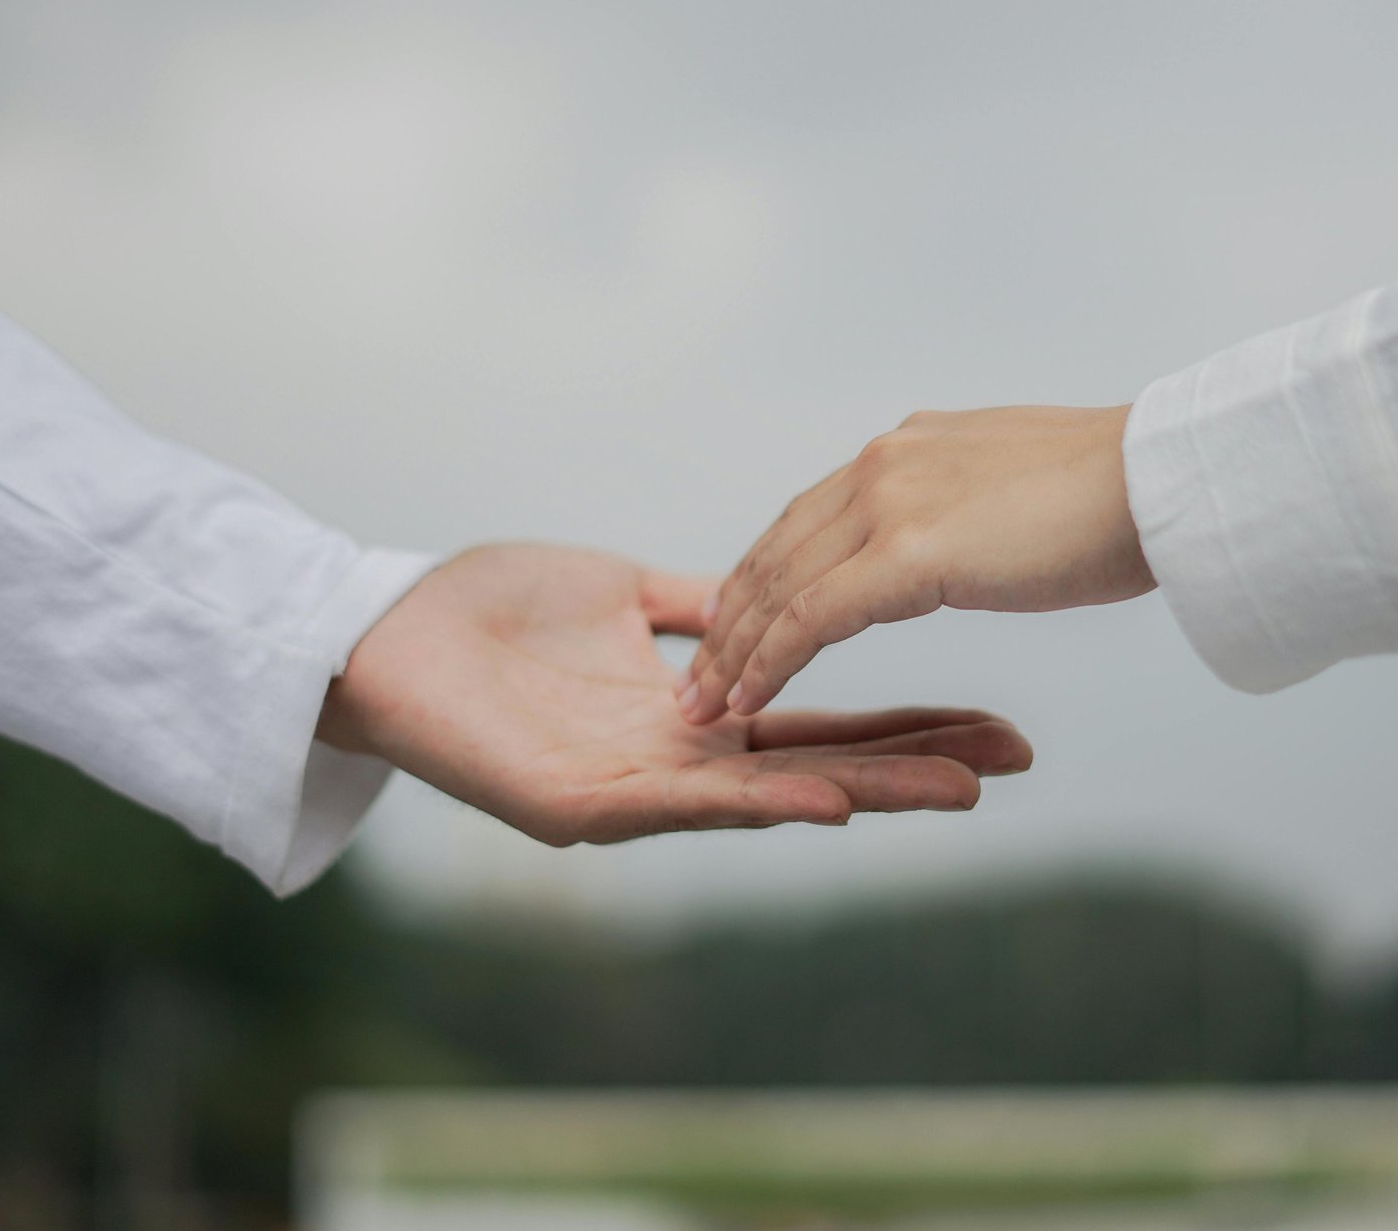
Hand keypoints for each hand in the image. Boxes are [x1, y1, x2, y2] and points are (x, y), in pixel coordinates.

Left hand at [317, 543, 1031, 843]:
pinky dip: (755, 801)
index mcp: (691, 715)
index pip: (819, 722)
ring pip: (765, 796)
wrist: (384, 627)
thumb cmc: (488, 609)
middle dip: (914, 766)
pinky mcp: (575, 807)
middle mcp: (676, 764)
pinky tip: (826, 800)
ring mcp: (630, 792)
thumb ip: (697, 606)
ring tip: (955, 788)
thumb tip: (762, 592)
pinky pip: (678, 805)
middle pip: (815, 766)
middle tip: (1012, 763)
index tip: (990, 718)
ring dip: (863, 792)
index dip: (902, 723)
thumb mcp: (621, 591)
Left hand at [679, 405, 1152, 723]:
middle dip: (729, 617)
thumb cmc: (1122, 494)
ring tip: (702, 703)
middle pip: (777, 550)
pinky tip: (745, 700)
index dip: (765, 576)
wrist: (1165, 477)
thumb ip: (972, 505)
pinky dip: (770, 662)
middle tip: (694, 672)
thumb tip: (975, 529)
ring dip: (734, 649)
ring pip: (781, 586)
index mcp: (908, 449)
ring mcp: (890, 503)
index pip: (808, 517)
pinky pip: (813, 619)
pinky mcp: (908, 553)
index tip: (733, 622)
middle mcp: (883, 465)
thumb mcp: (1019, 487)